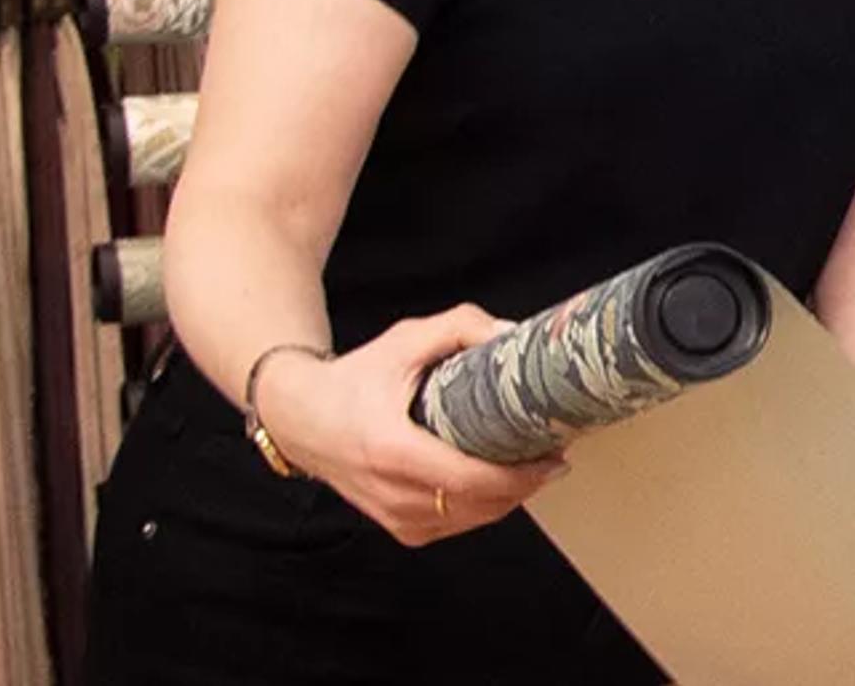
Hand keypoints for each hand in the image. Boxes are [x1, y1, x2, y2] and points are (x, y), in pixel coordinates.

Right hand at [247, 305, 565, 546]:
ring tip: (532, 468)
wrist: (300, 417)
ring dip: (508, 498)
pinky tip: (497, 484)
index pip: (471, 481)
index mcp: (392, 451)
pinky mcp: (398, 527)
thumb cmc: (354, 378)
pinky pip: (454, 525)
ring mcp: (393, 516)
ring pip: (471, 520)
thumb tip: (511, 335)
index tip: (554, 458)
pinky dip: (482, 509)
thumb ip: (459, 328)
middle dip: (525, 485)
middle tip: (553, 458)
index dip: (521, 476)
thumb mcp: (404, 340)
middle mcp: (391, 492)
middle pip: (479, 506)